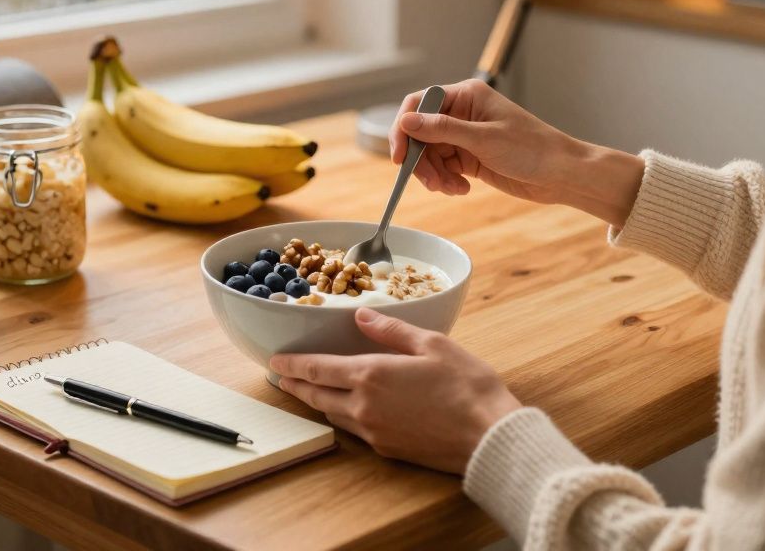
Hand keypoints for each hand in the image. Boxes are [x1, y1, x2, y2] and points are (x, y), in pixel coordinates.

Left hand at [270, 308, 522, 474]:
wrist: (489, 438)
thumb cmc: (468, 387)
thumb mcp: (432, 345)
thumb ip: (392, 330)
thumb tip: (363, 316)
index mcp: (372, 375)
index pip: (318, 368)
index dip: (293, 365)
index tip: (275, 361)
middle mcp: (364, 407)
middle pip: (317, 395)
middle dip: (295, 385)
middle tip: (280, 378)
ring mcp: (374, 432)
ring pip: (333, 415)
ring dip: (316, 401)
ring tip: (307, 391)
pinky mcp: (388, 450)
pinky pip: (354, 430)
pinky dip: (341, 416)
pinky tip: (345, 410)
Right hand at [389, 79, 644, 228]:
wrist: (562, 174)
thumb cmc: (532, 149)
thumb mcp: (483, 139)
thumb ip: (442, 130)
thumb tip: (406, 121)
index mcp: (466, 96)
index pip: (420, 104)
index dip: (404, 129)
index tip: (398, 157)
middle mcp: (463, 113)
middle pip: (421, 134)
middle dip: (421, 160)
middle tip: (430, 182)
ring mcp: (466, 136)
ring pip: (430, 154)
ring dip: (434, 174)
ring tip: (451, 188)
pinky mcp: (470, 157)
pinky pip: (444, 168)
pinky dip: (446, 181)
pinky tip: (461, 189)